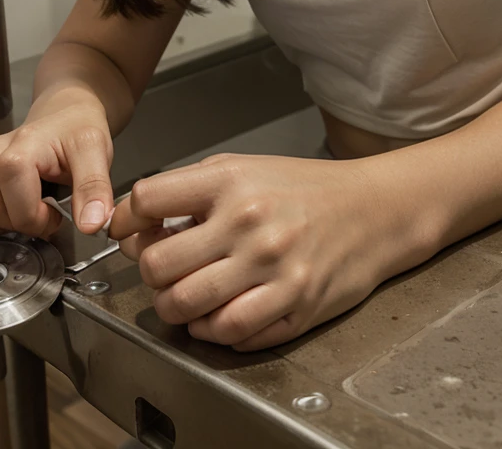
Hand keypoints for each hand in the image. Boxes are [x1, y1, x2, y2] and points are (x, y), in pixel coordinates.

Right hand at [0, 94, 114, 237]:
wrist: (65, 114)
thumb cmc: (77, 131)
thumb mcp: (96, 152)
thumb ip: (95, 187)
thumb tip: (92, 223)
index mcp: (24, 145)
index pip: (14, 196)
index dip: (37, 218)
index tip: (56, 216)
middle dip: (18, 224)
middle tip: (40, 215)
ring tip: (19, 213)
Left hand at [110, 153, 392, 351]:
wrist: (375, 209)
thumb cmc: (307, 189)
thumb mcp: (246, 168)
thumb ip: (191, 191)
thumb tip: (134, 226)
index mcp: (233, 181)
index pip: (148, 200)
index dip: (126, 219)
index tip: (128, 230)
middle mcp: (250, 222)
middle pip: (156, 263)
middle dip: (150, 270)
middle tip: (165, 267)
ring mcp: (273, 267)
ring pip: (184, 305)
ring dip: (175, 306)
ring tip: (187, 294)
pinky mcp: (294, 304)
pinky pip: (229, 332)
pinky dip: (212, 330)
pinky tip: (219, 313)